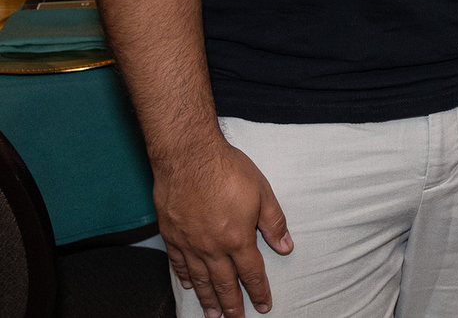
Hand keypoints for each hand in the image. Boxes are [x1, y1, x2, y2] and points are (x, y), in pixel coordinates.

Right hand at [153, 140, 292, 316]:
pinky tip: (188, 285)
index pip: (251, 272)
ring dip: (207, 298)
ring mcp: (189, 243)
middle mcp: (211, 247)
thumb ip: (274, 222)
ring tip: (213, 315)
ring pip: (200, 279)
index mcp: (237, 238)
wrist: (188, 156)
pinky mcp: (171, 235)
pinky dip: (184, 277)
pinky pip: (178, 263)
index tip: (264, 305)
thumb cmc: (227, 170)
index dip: (258, 291)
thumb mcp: (262, 192)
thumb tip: (285, 246)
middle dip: (232, 304)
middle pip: (224, 283)